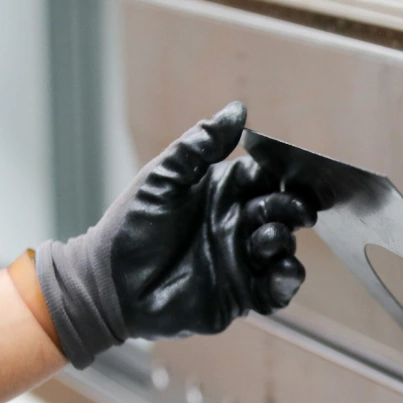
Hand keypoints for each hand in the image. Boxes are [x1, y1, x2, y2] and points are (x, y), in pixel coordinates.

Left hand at [36, 102, 314, 367]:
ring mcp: (242, 259)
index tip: (284, 171)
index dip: (277, 173)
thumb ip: (201, 144)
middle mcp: (237, 223)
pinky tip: (281, 269)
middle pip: (281, 209)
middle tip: (293, 209)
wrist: (110, 285)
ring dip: (283, 239)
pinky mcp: (244, 294)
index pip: (263, 176)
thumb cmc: (131, 226)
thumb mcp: (164, 177)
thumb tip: (238, 108)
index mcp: (221, 191)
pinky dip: (288, 278)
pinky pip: (279, 288)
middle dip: (291, 206)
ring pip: (283, 245)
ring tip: (266, 239)